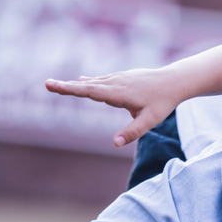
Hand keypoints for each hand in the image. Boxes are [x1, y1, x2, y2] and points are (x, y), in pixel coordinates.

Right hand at [45, 68, 179, 146]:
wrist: (175, 81)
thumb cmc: (163, 102)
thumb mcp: (151, 121)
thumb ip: (133, 132)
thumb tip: (115, 144)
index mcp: (119, 93)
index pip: (90, 91)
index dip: (70, 89)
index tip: (53, 85)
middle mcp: (116, 82)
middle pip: (87, 85)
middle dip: (67, 86)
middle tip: (47, 84)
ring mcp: (119, 78)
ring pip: (94, 81)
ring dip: (76, 84)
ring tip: (59, 85)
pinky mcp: (124, 77)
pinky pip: (103, 80)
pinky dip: (90, 81)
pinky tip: (83, 81)